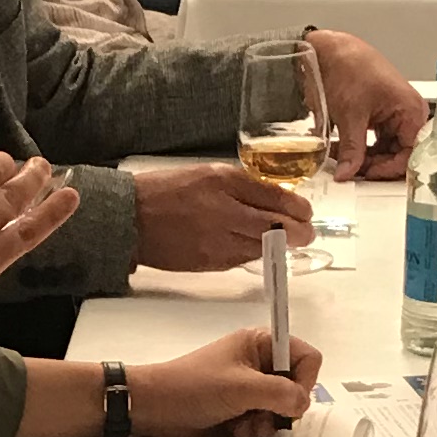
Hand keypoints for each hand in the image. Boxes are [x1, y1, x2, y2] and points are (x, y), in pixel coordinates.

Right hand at [132, 158, 315, 270]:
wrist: (130, 218)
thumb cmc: (166, 192)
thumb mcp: (207, 174)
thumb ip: (241, 185)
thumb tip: (274, 199)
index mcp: (224, 182)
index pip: (277, 197)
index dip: (299, 208)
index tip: (306, 212)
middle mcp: (225, 211)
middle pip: (278, 227)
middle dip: (299, 232)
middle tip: (306, 233)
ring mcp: (218, 240)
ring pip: (264, 247)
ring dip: (280, 246)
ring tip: (285, 241)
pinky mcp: (211, 262)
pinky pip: (242, 259)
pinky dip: (253, 253)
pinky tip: (254, 246)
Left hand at [132, 324, 324, 436]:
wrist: (154, 407)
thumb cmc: (192, 387)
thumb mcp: (241, 387)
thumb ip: (280, 393)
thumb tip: (302, 403)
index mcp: (261, 343)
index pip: (307, 357)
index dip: (305, 380)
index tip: (289, 399)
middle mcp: (259, 362)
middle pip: (296, 386)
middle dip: (282, 407)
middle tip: (263, 416)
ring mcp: (249, 385)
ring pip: (280, 407)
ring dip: (266, 422)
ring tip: (243, 425)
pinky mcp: (239, 406)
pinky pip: (263, 419)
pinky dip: (253, 428)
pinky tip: (234, 430)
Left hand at [307, 29, 429, 178]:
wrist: (328, 50)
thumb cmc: (348, 66)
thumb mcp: (350, 114)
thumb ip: (352, 149)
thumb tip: (348, 173)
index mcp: (411, 110)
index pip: (411, 154)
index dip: (389, 169)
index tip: (366, 176)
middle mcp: (407, 114)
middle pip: (398, 154)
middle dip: (374, 165)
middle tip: (351, 172)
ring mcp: (392, 115)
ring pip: (383, 150)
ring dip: (363, 158)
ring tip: (342, 160)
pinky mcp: (377, 116)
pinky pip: (373, 141)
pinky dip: (357, 148)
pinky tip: (341, 151)